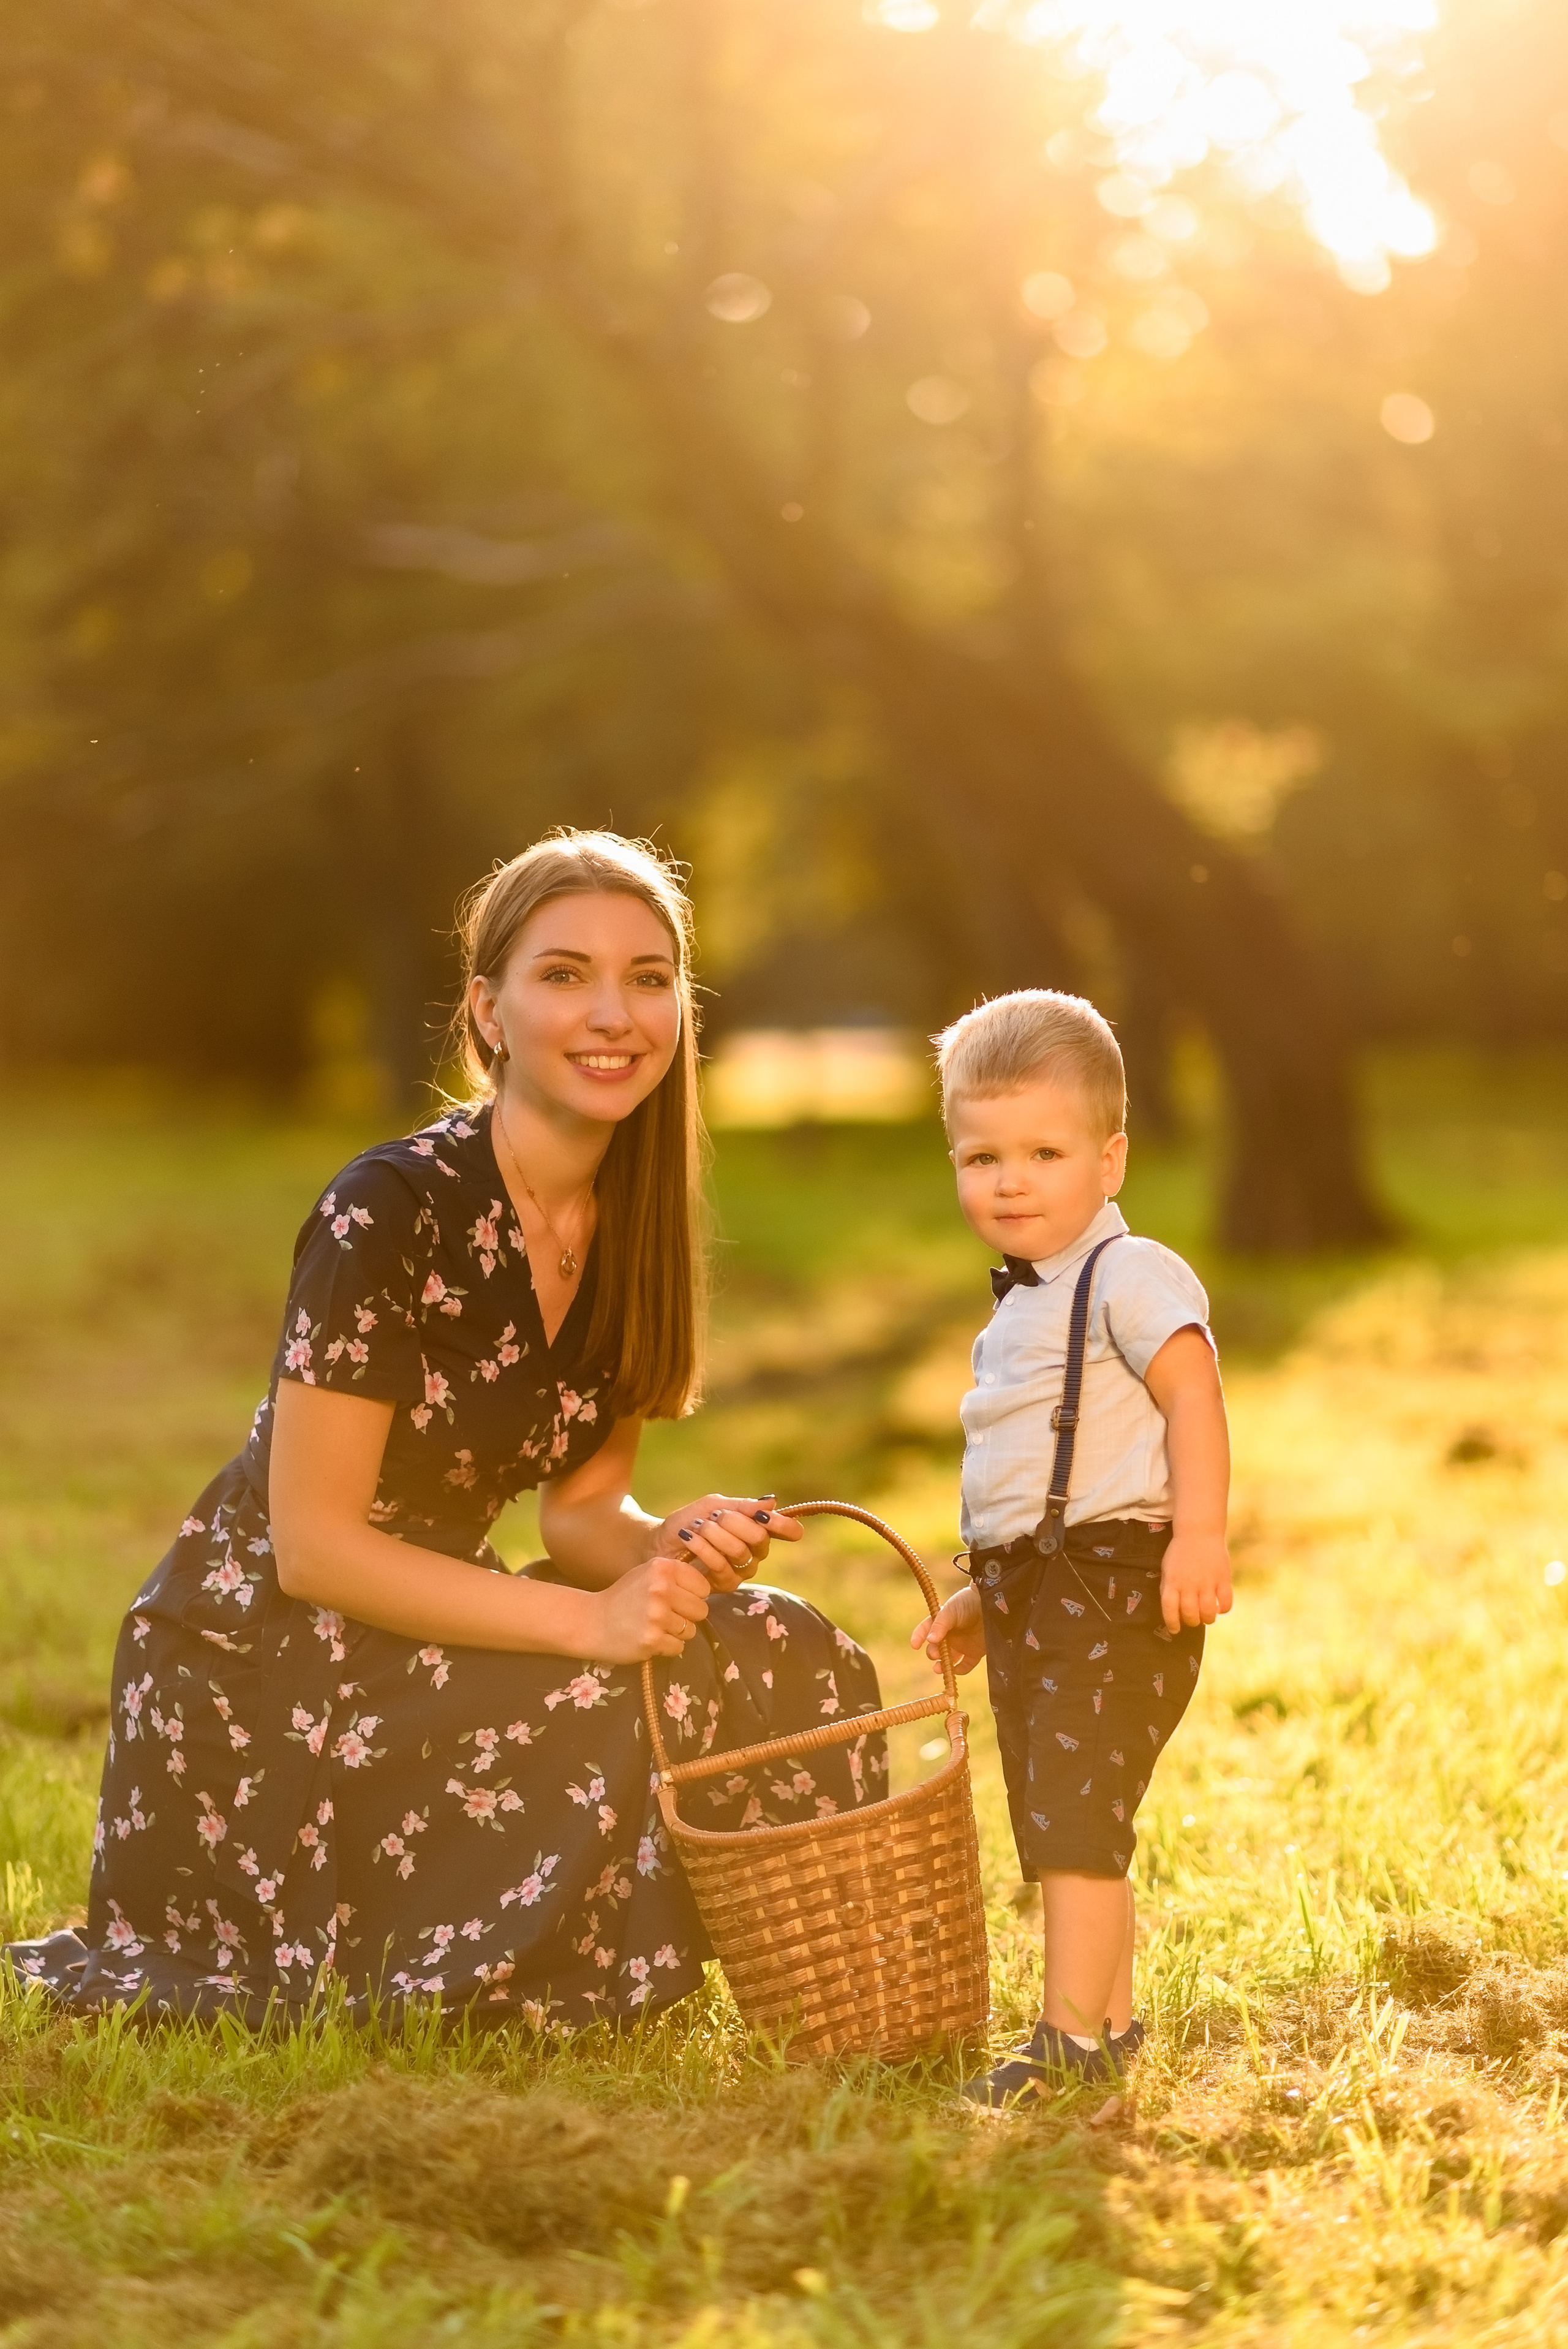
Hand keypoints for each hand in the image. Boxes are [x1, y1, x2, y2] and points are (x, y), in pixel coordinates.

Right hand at [591, 1554, 712, 1662]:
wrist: (591, 1622)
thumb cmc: (623, 1598)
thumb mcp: (646, 1574)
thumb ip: (674, 1576)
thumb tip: (707, 1588)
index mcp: (662, 1569)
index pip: (703, 1586)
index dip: (694, 1595)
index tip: (680, 1599)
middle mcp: (661, 1589)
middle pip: (702, 1610)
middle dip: (688, 1616)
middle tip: (668, 1617)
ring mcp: (657, 1616)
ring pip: (691, 1630)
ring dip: (677, 1633)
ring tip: (656, 1627)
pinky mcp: (652, 1640)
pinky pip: (678, 1647)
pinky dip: (667, 1647)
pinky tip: (651, 1639)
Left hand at [651, 1494, 802, 1592]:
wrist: (660, 1542)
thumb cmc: (688, 1522)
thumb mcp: (713, 1506)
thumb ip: (741, 1506)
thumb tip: (772, 1501)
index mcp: (757, 1529)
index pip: (786, 1530)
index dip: (785, 1525)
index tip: (770, 1519)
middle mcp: (755, 1552)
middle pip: (759, 1538)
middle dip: (733, 1523)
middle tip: (714, 1517)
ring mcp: (742, 1571)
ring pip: (740, 1551)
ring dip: (715, 1534)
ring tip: (697, 1527)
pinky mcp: (725, 1585)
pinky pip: (722, 1566)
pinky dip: (704, 1549)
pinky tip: (690, 1540)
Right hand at [909, 1584, 985, 1675]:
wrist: (993, 1603)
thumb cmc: (969, 1602)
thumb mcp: (951, 1610)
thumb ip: (940, 1624)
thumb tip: (929, 1640)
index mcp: (941, 1622)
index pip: (926, 1630)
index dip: (918, 1637)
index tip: (915, 1645)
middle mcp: (950, 1635)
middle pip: (936, 1648)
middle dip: (933, 1652)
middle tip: (935, 1654)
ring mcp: (962, 1644)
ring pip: (948, 1660)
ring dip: (942, 1665)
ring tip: (938, 1669)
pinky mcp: (975, 1652)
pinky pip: (965, 1666)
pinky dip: (959, 1670)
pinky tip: (955, 1670)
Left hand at [1160, 1533, 1232, 1632]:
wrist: (1199, 1531)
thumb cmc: (1180, 1552)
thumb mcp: (1167, 1568)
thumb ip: (1169, 1588)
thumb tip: (1172, 1610)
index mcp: (1173, 1581)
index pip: (1169, 1609)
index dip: (1172, 1623)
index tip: (1175, 1629)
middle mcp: (1189, 1584)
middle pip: (1191, 1614)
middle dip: (1192, 1622)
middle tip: (1193, 1620)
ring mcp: (1207, 1582)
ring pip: (1208, 1613)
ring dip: (1207, 1619)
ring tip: (1207, 1616)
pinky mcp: (1223, 1579)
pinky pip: (1226, 1603)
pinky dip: (1223, 1609)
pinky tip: (1220, 1607)